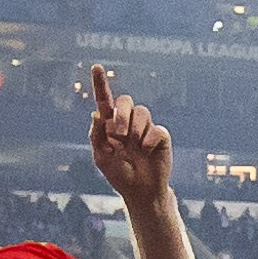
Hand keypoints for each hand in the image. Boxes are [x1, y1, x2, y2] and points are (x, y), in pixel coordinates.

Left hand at [86, 66, 172, 207]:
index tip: (96, 67)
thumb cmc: (119, 174)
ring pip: (142, 112)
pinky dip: (149, 141)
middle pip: (125, 101)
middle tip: (118, 134)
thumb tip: (97, 113)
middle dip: (121, 114)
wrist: (141, 191)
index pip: (104, 100)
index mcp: (110, 125)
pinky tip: (146, 152)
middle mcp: (128, 123)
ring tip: (132, 146)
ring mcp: (145, 129)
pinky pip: (156, 130)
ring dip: (135, 129)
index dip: (100, 83)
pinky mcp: (161, 137)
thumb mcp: (101, 157)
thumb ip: (96, 136)